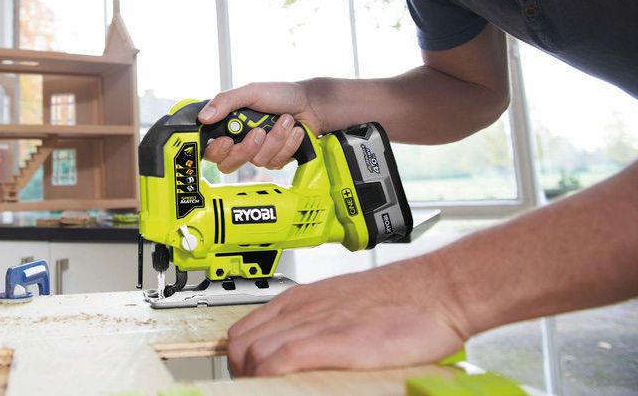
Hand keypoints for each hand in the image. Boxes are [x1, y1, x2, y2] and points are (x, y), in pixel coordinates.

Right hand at [200, 82, 320, 172]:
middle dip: (248, 148)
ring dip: (276, 139)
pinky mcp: (276, 159)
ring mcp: (259, 152)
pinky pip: (276, 162)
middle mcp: (241, 141)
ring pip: (257, 161)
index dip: (216, 150)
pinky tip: (294, 131)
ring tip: (285, 120)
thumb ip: (226, 102)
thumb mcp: (251, 92)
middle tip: (260, 131)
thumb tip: (203, 117)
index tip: (227, 141)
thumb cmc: (280, 94)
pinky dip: (288, 144)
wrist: (311, 104)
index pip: (210, 149)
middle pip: (229, 164)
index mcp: (230, 125)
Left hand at [226, 254, 468, 375]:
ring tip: (269, 393)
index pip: (243, 331)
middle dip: (241, 375)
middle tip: (255, 391)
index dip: (240, 361)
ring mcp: (316, 323)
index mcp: (300, 300)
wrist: (436, 290)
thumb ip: (317, 324)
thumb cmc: (400, 300)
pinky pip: (283, 359)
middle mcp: (301, 309)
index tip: (247, 379)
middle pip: (241, 345)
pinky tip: (280, 389)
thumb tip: (299, 354)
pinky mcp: (336, 341)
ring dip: (254, 380)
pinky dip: (272, 378)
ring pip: (255, 353)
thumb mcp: (343, 305)